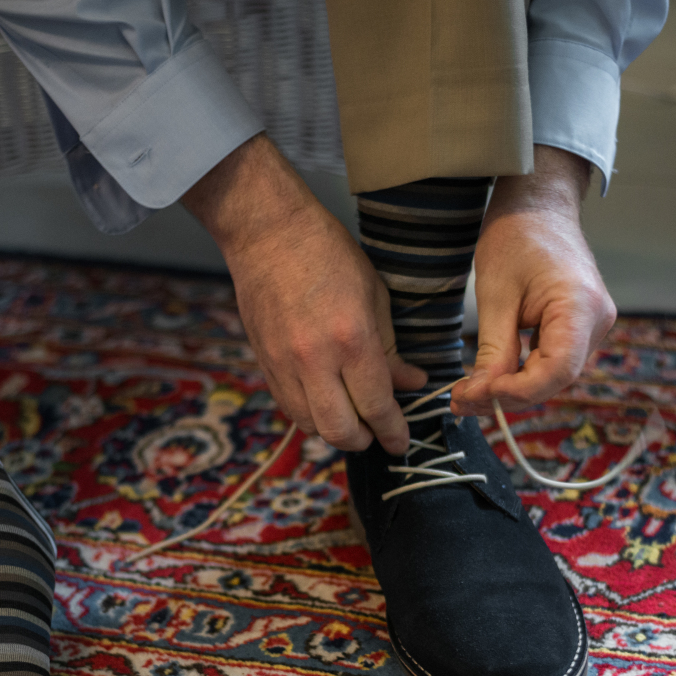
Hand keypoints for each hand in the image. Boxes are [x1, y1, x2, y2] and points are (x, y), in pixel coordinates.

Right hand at [182, 135, 424, 453]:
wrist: (268, 234)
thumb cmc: (328, 255)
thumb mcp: (374, 297)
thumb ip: (391, 349)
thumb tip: (411, 383)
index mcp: (351, 339)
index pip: (376, 406)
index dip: (393, 431)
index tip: (401, 442)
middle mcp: (314, 360)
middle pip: (340, 431)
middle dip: (364, 440)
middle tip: (377, 433)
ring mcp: (283, 365)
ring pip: (311, 426)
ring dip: (335, 430)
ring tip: (352, 417)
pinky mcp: (264, 364)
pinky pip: (289, 407)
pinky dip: (311, 414)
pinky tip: (325, 401)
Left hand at [450, 145, 616, 417]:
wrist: (537, 206)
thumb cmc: (516, 237)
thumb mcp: (495, 296)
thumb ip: (494, 349)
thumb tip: (483, 395)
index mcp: (581, 306)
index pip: (558, 370)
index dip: (519, 391)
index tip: (479, 394)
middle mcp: (597, 321)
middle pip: (556, 379)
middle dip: (508, 395)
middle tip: (461, 401)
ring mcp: (592, 326)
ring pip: (553, 376)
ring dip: (512, 388)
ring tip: (468, 392)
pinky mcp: (580, 328)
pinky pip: (552, 361)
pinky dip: (520, 374)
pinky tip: (489, 377)